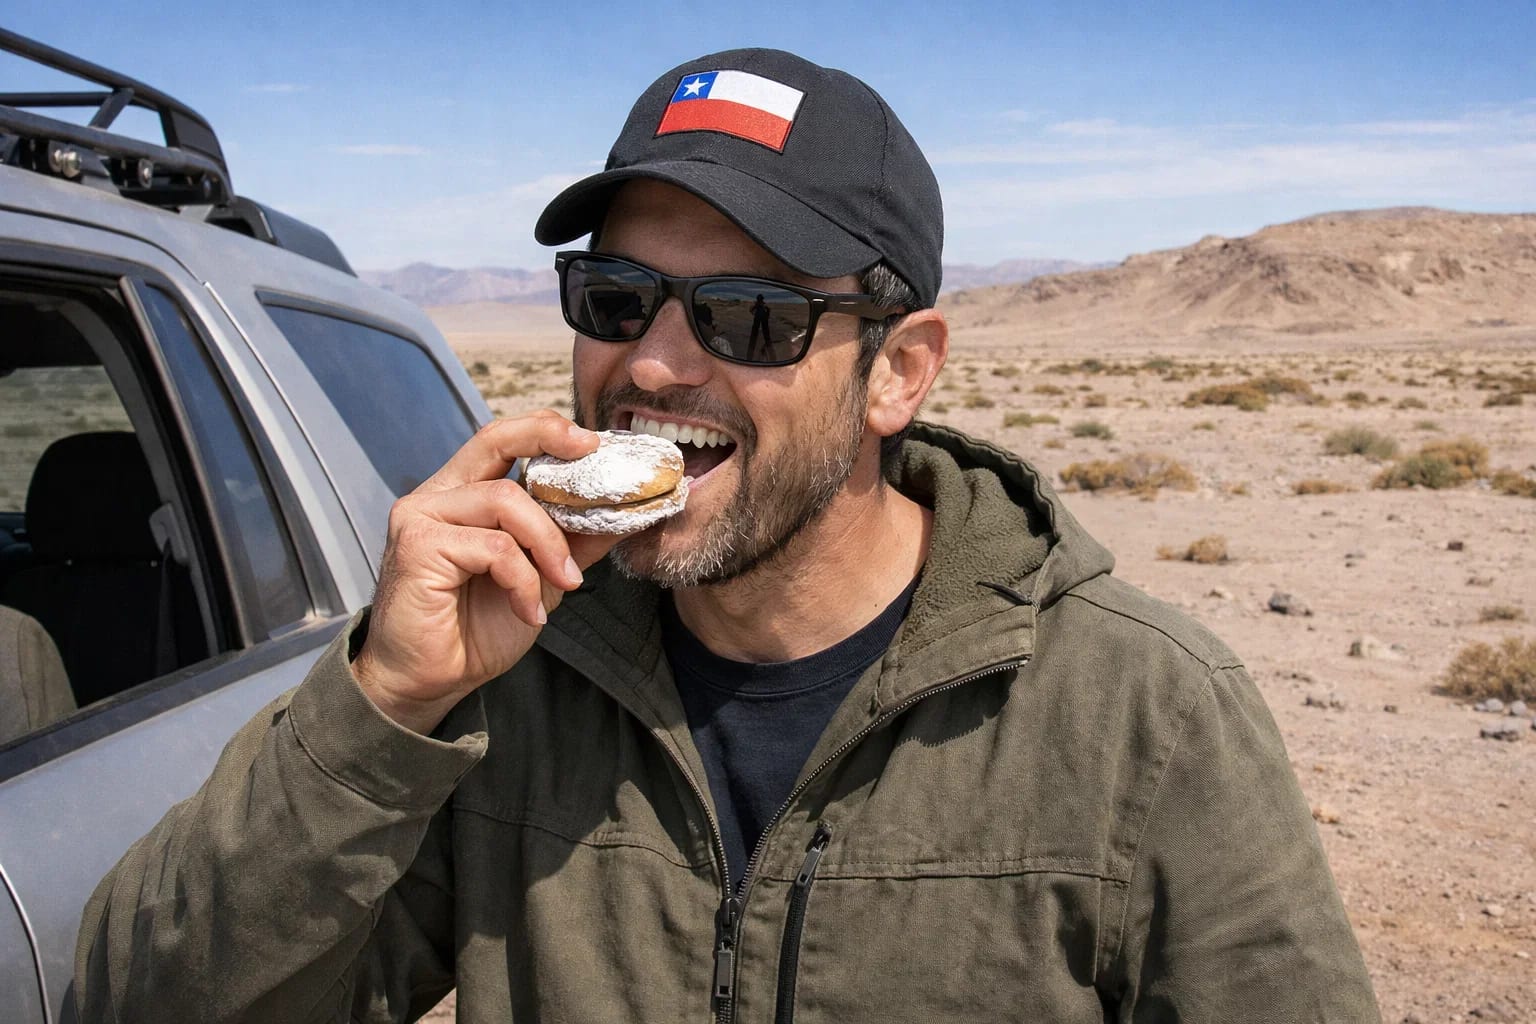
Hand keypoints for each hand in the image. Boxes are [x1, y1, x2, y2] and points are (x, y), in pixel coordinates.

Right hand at [351, 411, 621, 733]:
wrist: (430, 682)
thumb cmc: (476, 629)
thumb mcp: (539, 577)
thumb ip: (571, 540)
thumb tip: (625, 510)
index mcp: (462, 494)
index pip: (503, 440)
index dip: (547, 430)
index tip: (594, 443)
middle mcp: (437, 495)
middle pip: (495, 439)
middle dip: (549, 438)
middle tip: (593, 457)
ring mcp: (422, 516)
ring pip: (506, 501)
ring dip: (548, 544)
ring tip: (565, 584)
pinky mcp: (417, 546)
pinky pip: (494, 547)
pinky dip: (524, 580)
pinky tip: (529, 612)